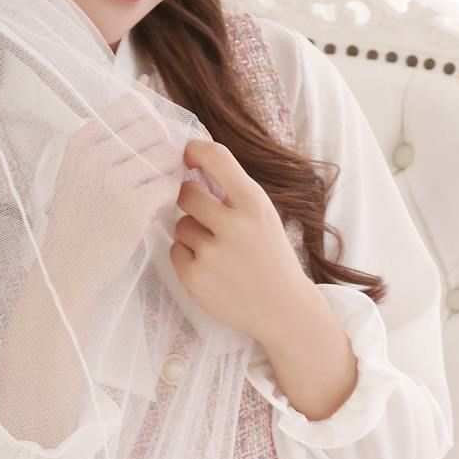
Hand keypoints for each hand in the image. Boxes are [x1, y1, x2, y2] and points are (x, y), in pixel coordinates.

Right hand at [42, 91, 182, 305]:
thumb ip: (106, 139)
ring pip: (166, 156)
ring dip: (170, 172)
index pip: (130, 107)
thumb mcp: (77, 170)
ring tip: (158, 189)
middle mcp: (94, 156)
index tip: (150, 144)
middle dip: (163, 148)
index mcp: (80, 142)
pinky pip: (171, 186)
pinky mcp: (133, 207)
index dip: (149, 123)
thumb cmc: (78, 219)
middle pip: (153, 130)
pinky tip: (158, 207)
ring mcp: (113, 181)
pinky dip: (171, 195)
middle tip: (158, 172)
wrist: (67, 267)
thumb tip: (142, 91)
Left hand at [170, 139, 313, 342]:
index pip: (216, 157)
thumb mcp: (263, 214)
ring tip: (219, 250)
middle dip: (192, 201)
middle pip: (186, 193)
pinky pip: (175, 249)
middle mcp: (233, 225)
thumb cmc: (269, 254)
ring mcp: (212, 253)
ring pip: (180, 224)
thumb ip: (232, 191)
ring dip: (193, 233)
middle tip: (208, 216)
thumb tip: (191, 161)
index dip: (194, 150)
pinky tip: (211, 267)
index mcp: (254, 202)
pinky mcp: (195, 277)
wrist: (284, 308)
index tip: (188, 156)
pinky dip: (187, 256)